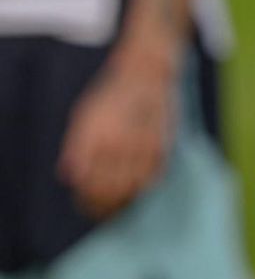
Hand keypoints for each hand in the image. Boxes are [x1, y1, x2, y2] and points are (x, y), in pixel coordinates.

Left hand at [57, 62, 175, 220]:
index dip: (84, 199)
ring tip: (115, 200)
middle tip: (99, 207)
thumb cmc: (112, 94)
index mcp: (97, 136)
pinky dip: (139, 186)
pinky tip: (132, 184)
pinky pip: (149, 180)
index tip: (84, 200)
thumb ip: (76, 146)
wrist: (147, 71)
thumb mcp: (85, 114)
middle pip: (109, 191)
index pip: (88, 184)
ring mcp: (142, 146)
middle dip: (102, 204)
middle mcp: (120, 143)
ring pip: (130, 190)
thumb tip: (70, 176)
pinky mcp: (161, 147)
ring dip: (121, 199)